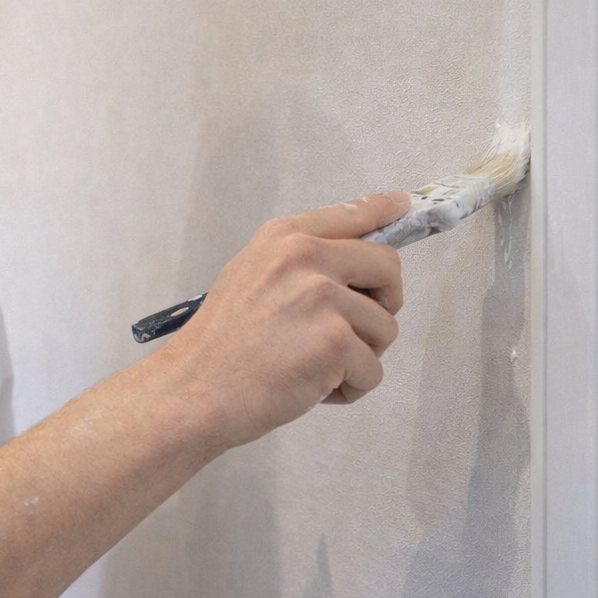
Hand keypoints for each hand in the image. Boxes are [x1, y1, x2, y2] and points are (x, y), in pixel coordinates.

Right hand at [157, 190, 408, 449]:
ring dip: (360, 356)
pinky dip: (351, 388)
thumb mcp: (248, 276)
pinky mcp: (335, 342)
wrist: (192, 391)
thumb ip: (295, 261)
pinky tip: (314, 390)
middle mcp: (305, 257)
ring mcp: (322, 298)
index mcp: (284, 237)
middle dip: (384, 302)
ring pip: (385, 327)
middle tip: (354, 330)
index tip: (405, 206)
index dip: (384, 210)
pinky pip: (374, 369)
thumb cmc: (219, 345)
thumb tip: (348, 258)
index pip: (352, 214)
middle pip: (387, 266)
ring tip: (316, 369)